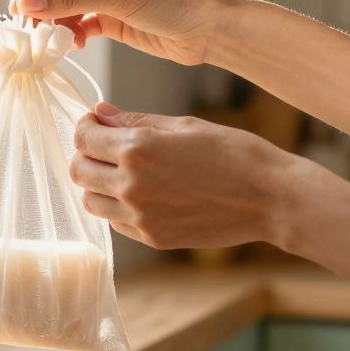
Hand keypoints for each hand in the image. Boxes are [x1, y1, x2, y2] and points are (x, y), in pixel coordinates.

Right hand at [9, 0, 240, 64]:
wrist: (212, 29)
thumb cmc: (174, 0)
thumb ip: (70, 1)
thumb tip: (26, 3)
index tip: (19, 8)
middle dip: (41, 5)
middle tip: (30, 30)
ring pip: (65, 5)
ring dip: (55, 23)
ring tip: (53, 42)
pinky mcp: (113, 18)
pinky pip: (80, 23)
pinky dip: (72, 35)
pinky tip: (74, 46)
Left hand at [68, 101, 308, 249]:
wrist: (269, 198)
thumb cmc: (233, 152)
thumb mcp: (184, 125)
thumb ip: (136, 121)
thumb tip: (101, 113)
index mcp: (137, 149)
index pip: (83, 138)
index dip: (85, 127)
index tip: (95, 124)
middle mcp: (131, 185)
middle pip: (79, 171)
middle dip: (86, 155)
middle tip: (106, 147)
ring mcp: (140, 216)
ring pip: (91, 200)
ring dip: (98, 184)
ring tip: (123, 172)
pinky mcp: (152, 238)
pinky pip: (116, 221)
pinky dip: (118, 207)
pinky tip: (143, 194)